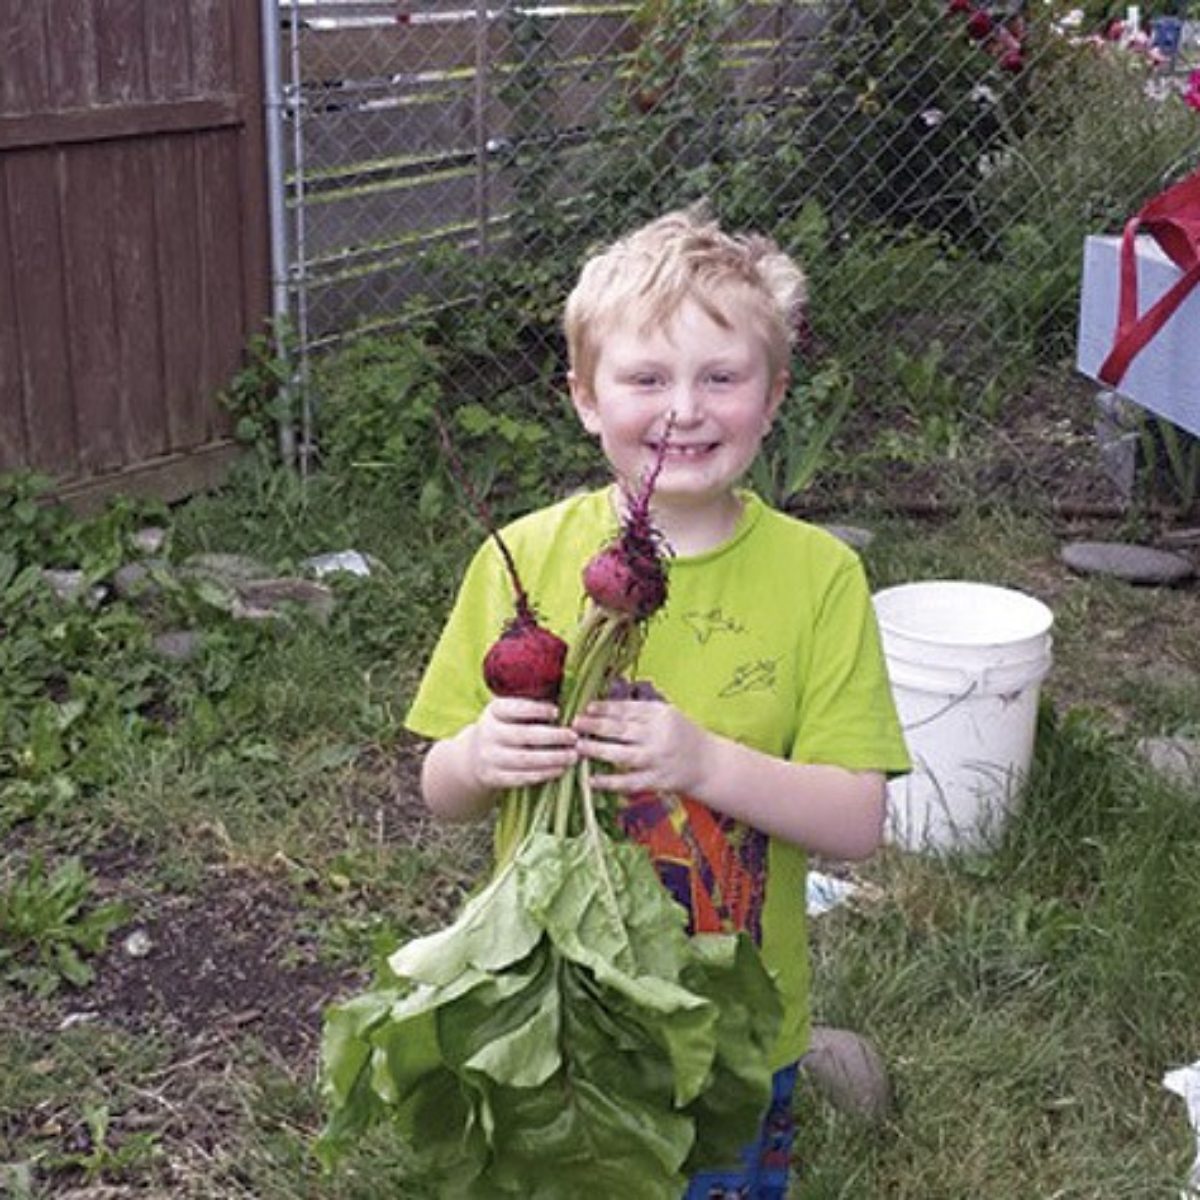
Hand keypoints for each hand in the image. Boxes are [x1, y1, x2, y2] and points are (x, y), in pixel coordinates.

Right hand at [468, 697, 577, 791]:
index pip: (515, 708)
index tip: (557, 712)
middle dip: (552, 736)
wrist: (474, 756)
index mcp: (494, 711)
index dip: (536, 709)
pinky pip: (522, 777)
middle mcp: (489, 733)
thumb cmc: (505, 727)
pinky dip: (544, 774)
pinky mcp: (494, 777)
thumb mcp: (508, 712)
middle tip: (574, 737)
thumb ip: (531, 707)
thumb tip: (568, 705)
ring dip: (553, 758)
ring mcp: (490, 757)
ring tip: (573, 756)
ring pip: (525, 759)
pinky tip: (560, 769)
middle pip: (523, 735)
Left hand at [573, 699, 710, 794]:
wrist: (709, 764)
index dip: (605, 708)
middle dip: (596, 726)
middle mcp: (659, 735)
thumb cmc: (683, 735)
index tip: (586, 708)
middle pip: (622, 729)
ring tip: (579, 747)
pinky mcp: (657, 781)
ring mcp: (658, 759)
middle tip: (574, 724)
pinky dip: (610, 782)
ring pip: (623, 755)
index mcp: (661, 714)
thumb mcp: (668, 714)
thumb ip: (640, 711)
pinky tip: (592, 780)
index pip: (628, 709)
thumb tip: (605, 706)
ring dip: (598, 750)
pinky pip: (630, 782)